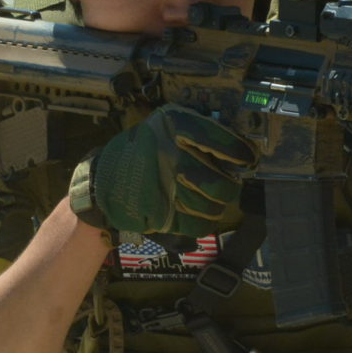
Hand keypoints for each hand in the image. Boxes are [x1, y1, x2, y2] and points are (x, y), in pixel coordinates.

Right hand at [77, 105, 255, 235]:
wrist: (102, 182)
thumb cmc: (140, 152)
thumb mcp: (162, 128)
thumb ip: (195, 132)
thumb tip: (238, 147)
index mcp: (173, 127)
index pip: (219, 140)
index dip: (240, 152)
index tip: (249, 159)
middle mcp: (172, 156)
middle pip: (221, 183)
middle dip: (229, 187)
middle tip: (228, 183)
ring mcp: (167, 189)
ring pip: (213, 207)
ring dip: (216, 205)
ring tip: (211, 199)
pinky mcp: (163, 216)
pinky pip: (200, 225)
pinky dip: (204, 222)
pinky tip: (199, 213)